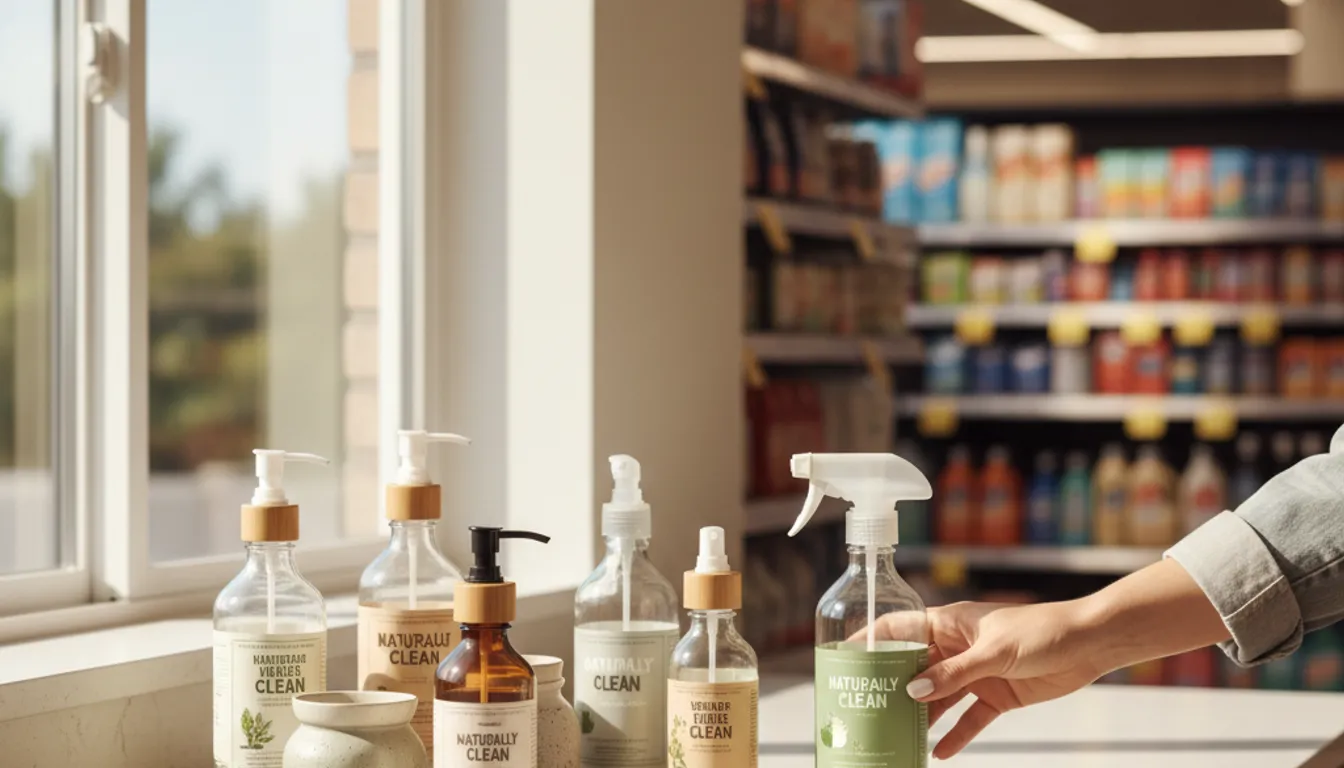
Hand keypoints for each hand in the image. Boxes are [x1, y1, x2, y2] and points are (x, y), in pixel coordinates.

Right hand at [862, 600, 1106, 759]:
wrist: (1089, 644)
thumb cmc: (1041, 630)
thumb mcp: (992, 652)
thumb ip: (953, 674)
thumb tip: (914, 692)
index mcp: (950, 624)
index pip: (900, 628)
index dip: (872, 639)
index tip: (846, 656)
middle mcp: (957, 648)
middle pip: (915, 669)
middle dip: (893, 688)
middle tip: (868, 709)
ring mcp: (976, 673)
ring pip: (939, 698)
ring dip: (923, 717)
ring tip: (899, 737)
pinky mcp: (997, 696)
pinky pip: (969, 719)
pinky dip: (956, 735)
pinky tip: (940, 752)